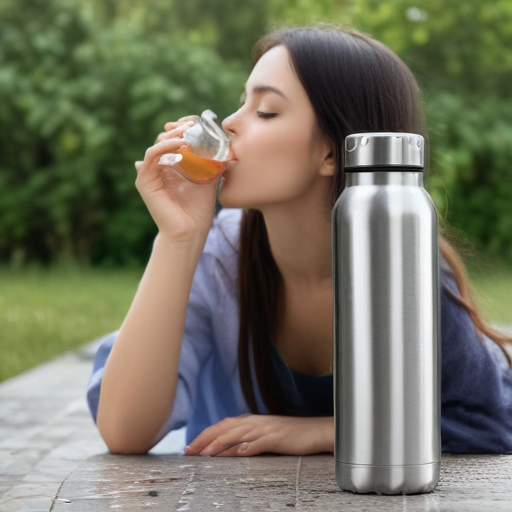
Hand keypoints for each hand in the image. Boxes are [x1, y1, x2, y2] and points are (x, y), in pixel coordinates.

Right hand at [134, 119, 218, 241]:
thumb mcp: (210, 179)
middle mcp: (160, 166)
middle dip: (180, 128)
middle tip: (193, 125)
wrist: (190, 230)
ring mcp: (151, 172)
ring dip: (174, 135)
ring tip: (188, 133)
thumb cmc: (199, 208)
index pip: (175, 137)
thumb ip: (213, 162)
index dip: (184, 126)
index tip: (197, 121)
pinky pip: (152, 156)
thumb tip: (225, 148)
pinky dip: (165, 147)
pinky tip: (181, 145)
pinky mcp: (145, 180)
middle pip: (166, 137)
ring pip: (158, 143)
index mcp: (173, 164)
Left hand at [184, 414, 333, 456]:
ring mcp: (265, 429)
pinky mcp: (276, 438)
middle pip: (224, 428)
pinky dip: (244, 448)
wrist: (316, 431)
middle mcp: (255, 422)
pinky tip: (234, 455)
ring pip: (237, 434)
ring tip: (203, 453)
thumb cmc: (292, 435)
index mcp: (252, 420)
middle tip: (188, 451)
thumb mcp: (266, 435)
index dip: (205, 435)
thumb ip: (248, 439)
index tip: (190, 447)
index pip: (222, 426)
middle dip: (204, 439)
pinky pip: (257, 444)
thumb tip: (230, 449)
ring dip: (218, 444)